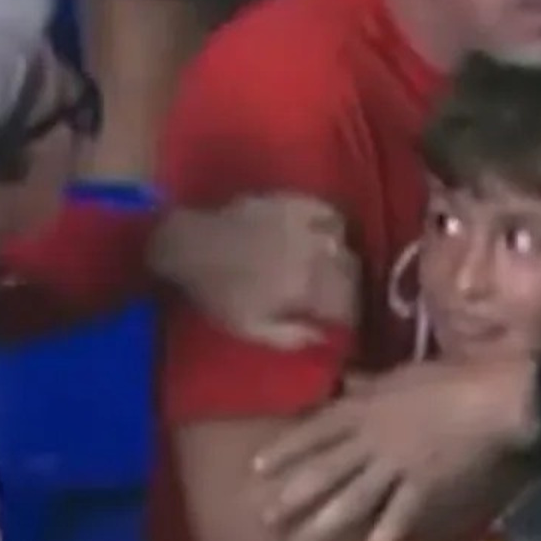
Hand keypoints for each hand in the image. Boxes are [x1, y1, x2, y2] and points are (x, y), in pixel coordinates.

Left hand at [151, 195, 357, 349]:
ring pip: (344, 243)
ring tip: (333, 268)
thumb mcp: (250, 328)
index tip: (345, 324)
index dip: (351, 317)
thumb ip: (291, 337)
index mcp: (306, 287)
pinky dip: (333, 225)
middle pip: (352, 272)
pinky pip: (329, 211)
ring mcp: (306, 224)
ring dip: (343, 258)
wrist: (189, 246)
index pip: (348, 304)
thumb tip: (323, 338)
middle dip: (350, 288)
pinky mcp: (294, 202)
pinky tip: (325, 234)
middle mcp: (315, 254)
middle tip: (340, 298)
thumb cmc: (218, 293)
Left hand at [254, 358, 538, 540]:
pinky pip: (400, 513)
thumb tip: (346, 384)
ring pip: (353, 498)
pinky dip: (386, 533)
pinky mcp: (425, 485)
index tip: (256, 468)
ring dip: (324, 523)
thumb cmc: (450, 377)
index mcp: (366, 408)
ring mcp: (397, 466)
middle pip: (326, 470)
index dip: (286, 449)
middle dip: (293, 495)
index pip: (316, 430)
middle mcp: (372, 439)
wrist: (492, 399)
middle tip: (264, 518)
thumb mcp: (402, 374)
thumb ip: (371, 385)